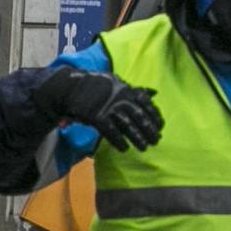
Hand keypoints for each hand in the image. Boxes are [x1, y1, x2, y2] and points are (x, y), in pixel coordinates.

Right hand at [36, 66, 163, 150]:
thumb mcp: (116, 82)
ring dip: (137, 138)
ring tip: (144, 147)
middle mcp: (120, 97)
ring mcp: (108, 107)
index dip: (155, 116)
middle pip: (139, 116)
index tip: (161, 127)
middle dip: (149, 130)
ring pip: (128, 125)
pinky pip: (111, 131)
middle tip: (156, 141)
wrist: (69, 88)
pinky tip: (124, 148)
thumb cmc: (95, 87)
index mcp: (126, 89)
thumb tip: (154, 93)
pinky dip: (118, 141)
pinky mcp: (96, 117)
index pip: (146, 104)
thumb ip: (134, 89)